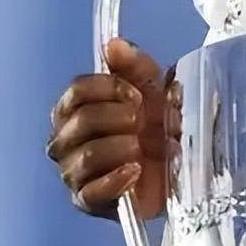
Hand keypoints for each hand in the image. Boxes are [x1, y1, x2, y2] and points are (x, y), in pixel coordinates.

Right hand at [46, 38, 180, 219]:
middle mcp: (67, 140)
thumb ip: (134, 65)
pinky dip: (116, 179)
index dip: (109, 88)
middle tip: (148, 123)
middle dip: (122, 118)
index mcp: (77, 109)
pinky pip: (91, 191)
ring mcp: (74, 172)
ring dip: (125, 147)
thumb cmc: (157, 123)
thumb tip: (113, 44)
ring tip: (148, 148)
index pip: (77, 91)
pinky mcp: (89, 201)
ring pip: (88, 155)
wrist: (177, 166)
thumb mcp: (154, 87)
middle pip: (82, 120)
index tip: (138, 95)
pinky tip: (137, 170)